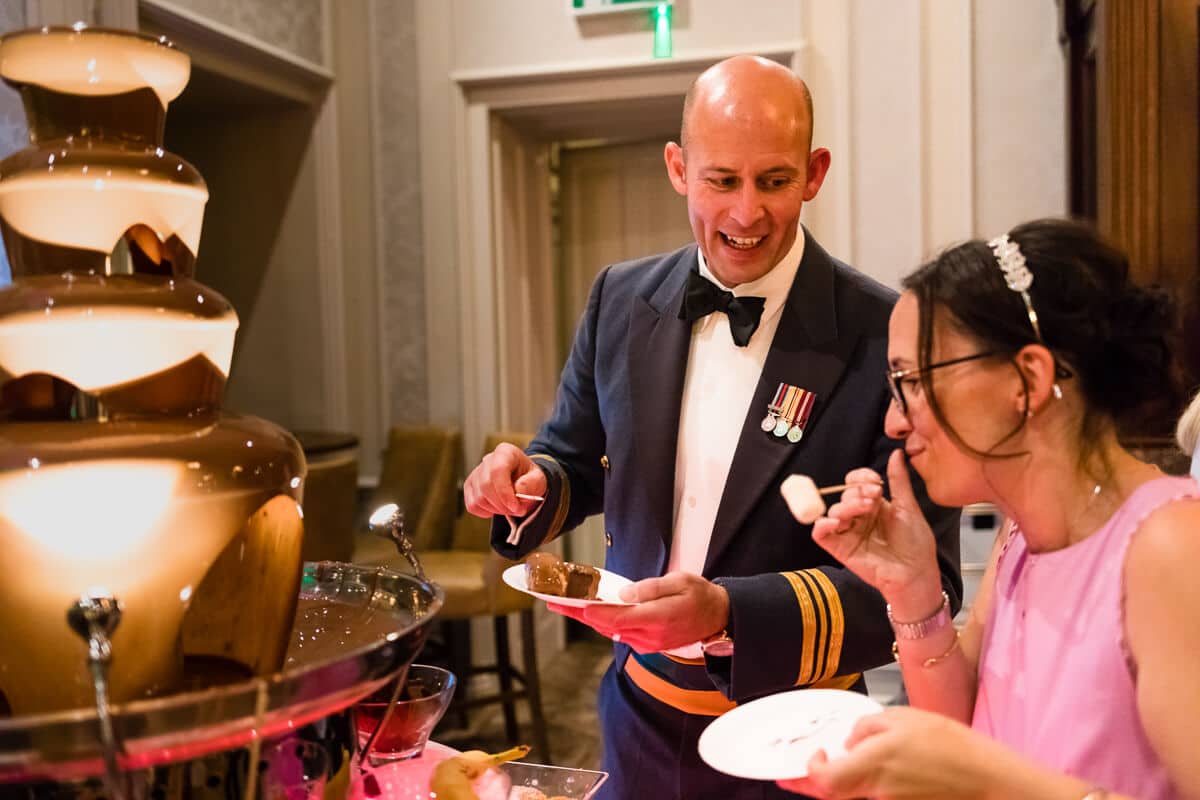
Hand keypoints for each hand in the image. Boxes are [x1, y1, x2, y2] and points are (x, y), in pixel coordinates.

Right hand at [463, 443, 547, 517]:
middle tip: (517, 510)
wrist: (523, 482)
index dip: (504, 492)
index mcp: (505, 452)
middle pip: (485, 486)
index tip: (515, 506)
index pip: (497, 470)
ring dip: (496, 509)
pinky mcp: (469, 487)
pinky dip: (486, 512)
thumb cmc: (530, 479)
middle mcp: (487, 460)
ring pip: (478, 498)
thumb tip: (518, 490)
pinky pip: (472, 505)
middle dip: (502, 504)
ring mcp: (476, 473)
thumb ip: (532, 484)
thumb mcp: (539, 479)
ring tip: (510, 507)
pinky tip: (498, 507)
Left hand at [547, 572, 728, 652]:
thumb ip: (650, 589)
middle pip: (604, 625)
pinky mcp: (648, 644)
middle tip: (553, 601)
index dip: (588, 610)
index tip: (569, 602)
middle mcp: (648, 636)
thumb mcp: (678, 581)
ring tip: (565, 603)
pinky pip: (620, 632)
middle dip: (578, 613)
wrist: (719, 617)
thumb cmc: (700, 595)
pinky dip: (604, 622)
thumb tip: (624, 594)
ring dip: (588, 618)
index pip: (614, 616)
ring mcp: (648, 643)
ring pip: (610, 630)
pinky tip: (592, 611)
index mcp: (655, 619)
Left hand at [777, 707, 994, 798]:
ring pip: (856, 794)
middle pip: (835, 792)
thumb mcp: (906, 718)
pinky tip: (887, 771)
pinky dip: (873, 785)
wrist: (989, 781)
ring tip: (864, 760)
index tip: (816, 755)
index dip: (811, 770)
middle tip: (821, 765)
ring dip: (851, 779)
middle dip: (823, 778)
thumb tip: (849, 740)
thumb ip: (869, 728)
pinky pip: (877, 797)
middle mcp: (878, 790)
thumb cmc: (954, 747)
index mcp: (875, 762)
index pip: (825, 779)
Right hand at [810, 449, 939, 607]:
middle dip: (857, 492)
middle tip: (874, 497)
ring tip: (864, 509)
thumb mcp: (908, 507)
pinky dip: (822, 525)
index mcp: (874, 506)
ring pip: (833, 512)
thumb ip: (898, 480)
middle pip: (844, 495)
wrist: (916, 573)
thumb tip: (897, 453)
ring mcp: (849, 533)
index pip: (856, 483)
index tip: (875, 482)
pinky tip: (833, 522)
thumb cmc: (916, 544)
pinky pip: (821, 534)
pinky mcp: (840, 549)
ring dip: (846, 506)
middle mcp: (859, 518)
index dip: (861, 478)